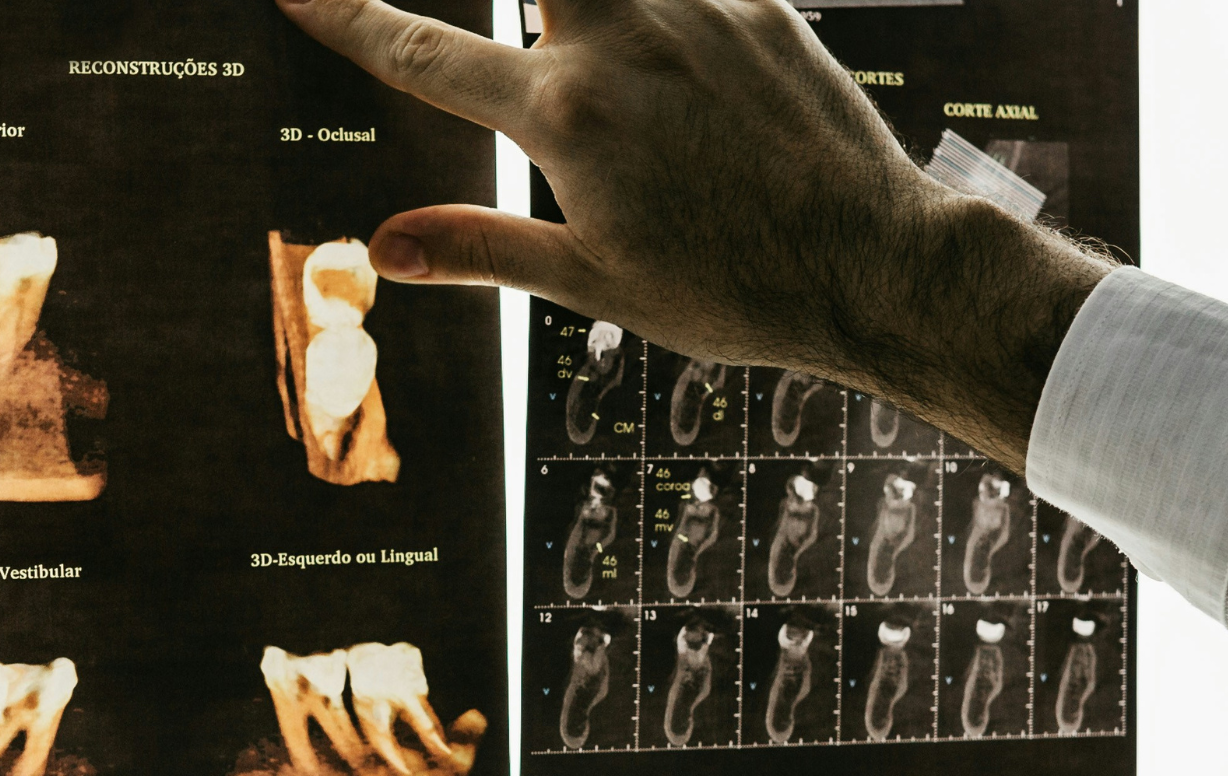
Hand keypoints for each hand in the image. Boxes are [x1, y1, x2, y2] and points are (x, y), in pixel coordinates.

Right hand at [278, 0, 1114, 464]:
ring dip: (587, 4)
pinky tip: (682, 63)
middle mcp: (621, 39)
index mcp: (563, 114)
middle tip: (488, 40)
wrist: (879, 266)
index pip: (423, 53)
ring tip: (612, 89)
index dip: (349, 15)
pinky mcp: (763, 7)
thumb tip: (381, 244)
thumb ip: (483, 247)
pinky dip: (671, 8)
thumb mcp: (597, 286)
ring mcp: (696, 10)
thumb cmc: (737, 294)